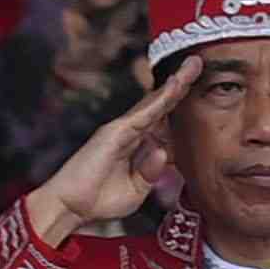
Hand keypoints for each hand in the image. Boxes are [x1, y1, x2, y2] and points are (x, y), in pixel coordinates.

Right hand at [25, 78, 192, 245]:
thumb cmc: (99, 200)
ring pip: (154, 103)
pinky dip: (160, 99)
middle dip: (181, 84)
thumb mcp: (136, 191)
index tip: (199, 92)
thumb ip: (151, 173)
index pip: (164, 121)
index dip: (180, 106)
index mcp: (138, 145)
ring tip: (193, 64)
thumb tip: (162, 151)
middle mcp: (131, 132)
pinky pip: (143, 113)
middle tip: (198, 62)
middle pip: (161, 104)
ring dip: (174, 84)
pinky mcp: (115, 132)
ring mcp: (123, 129)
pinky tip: (176, 85)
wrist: (70, 206)